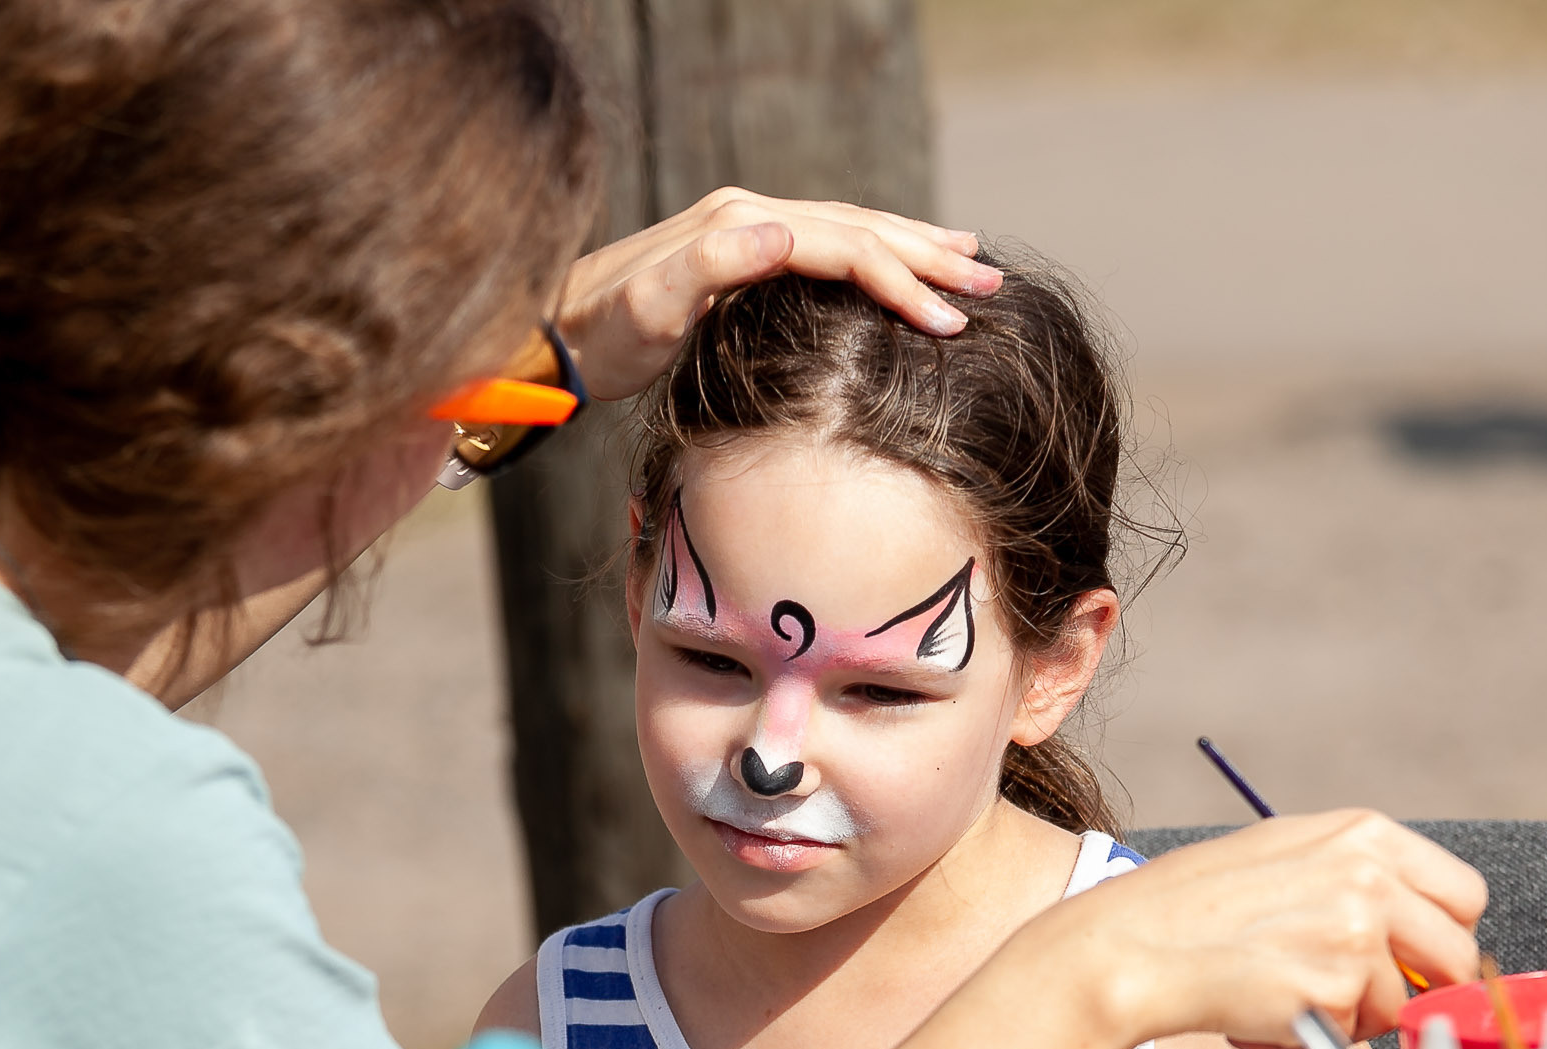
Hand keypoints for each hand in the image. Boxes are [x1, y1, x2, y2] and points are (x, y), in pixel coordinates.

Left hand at [556, 187, 1002, 400]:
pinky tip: (897, 262)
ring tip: (968, 259)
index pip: (848, 247)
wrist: (555, 331)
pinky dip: (875, 251)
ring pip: (852, 228)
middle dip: (930, 255)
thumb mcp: (652, 306)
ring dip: (913, 245)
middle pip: (862, 226)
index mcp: (745, 226)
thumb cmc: (603, 334)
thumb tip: (785, 234)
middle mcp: (752, 216)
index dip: (904, 282)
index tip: (952, 321)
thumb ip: (712, 266)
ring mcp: (749, 230)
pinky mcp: (743, 252)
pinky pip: (829, 244)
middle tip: (991, 282)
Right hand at [1072, 811, 1486, 1048]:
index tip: (1416, 961)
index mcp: (1366, 834)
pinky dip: (1312, 1041)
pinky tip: (1260, 1014)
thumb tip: (1418, 929)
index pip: (1463, 894)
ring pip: (1401, 1007)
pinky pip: (1352, 1039)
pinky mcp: (1335, 991)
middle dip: (1425, 990)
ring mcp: (1357, 934)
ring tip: (1282, 998)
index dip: (1444, 936)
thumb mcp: (1288, 854)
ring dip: (1351, 1020)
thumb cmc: (1198, 903)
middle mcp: (1371, 877)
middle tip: (1367, 1000)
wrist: (1136, 942)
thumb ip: (1359, 877)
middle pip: (1458, 956)